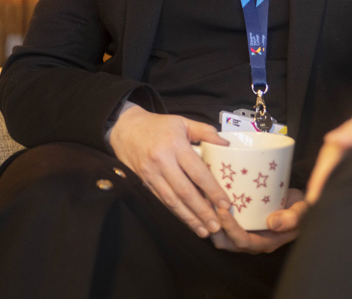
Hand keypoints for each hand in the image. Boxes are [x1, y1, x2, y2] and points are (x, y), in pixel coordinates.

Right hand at [107, 102, 230, 237]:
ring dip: (189, 218)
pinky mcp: (143, 183)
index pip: (197, 171)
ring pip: (172, 201)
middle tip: (217, 226)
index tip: (225, 204)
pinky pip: (161, 200)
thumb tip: (226, 144)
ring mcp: (150, 174)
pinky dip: (175, 213)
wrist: (125, 128)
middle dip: (202, 211)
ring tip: (204, 231)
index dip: (212, 190)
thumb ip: (205, 132)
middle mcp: (162, 162)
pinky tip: (187, 222)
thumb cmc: (159, 125)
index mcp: (175, 145)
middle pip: (185, 191)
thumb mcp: (183, 122)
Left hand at [209, 189, 307, 253]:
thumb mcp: (302, 210)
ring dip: (211, 222)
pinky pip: (222, 227)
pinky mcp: (241, 226)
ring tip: (205, 201)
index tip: (222, 209)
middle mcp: (253, 242)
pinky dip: (214, 217)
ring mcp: (246, 235)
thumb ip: (292, 218)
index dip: (230, 228)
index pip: (243, 241)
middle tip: (207, 203)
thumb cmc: (301, 208)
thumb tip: (272, 223)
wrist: (299, 205)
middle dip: (214, 225)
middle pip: (226, 242)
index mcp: (267, 242)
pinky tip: (210, 201)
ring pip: (220, 236)